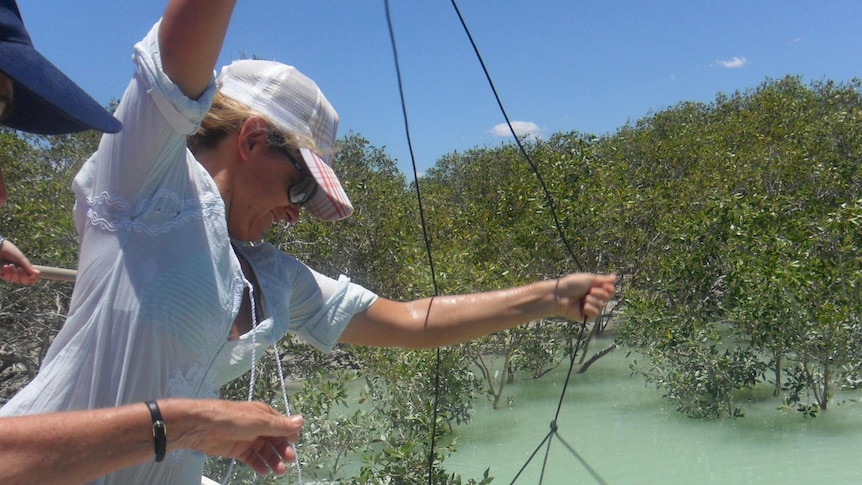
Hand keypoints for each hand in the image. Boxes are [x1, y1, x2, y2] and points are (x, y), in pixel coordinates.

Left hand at [0, 239, 39, 284]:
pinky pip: (7, 278)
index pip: (31, 277)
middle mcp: (18, 272)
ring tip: (10, 265)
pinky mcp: (2, 274)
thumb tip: (38, 273)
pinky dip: (6, 273)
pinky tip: (4, 266)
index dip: (32, 279)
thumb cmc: (9, 251)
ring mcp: (10, 274)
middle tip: (19, 268)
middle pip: (24, 281)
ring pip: (15, 280)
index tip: (31, 276)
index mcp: (25, 267)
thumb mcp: (20, 257)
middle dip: (22, 276)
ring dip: (13, 273)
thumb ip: (28, 266)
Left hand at [165, 399, 302, 475]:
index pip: (282, 425)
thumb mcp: (259, 421)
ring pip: (265, 451)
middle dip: (283, 449)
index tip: (294, 443)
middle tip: (289, 459)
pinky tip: (264, 472)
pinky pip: (253, 459)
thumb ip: (280, 425)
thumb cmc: (233, 418)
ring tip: (279, 470)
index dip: (289, 434)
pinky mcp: (238, 451)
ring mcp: (248, 439)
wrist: (202, 427)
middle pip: (275, 440)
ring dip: (273, 460)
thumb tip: (301, 421)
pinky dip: (259, 465)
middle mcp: (258, 426)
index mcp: (264, 415)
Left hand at [553, 273, 616, 321]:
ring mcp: (590, 307)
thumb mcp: (589, 279)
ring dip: (592, 300)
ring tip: (582, 299)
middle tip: (588, 291)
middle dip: (598, 293)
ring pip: (601, 305)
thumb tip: (615, 277)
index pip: (610, 290)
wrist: (560, 295)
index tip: (605, 285)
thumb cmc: (572, 285)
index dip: (609, 289)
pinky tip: (582, 307)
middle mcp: (593, 298)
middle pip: (607, 297)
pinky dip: (589, 309)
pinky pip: (595, 314)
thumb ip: (602, 280)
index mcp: (594, 288)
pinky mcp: (586, 316)